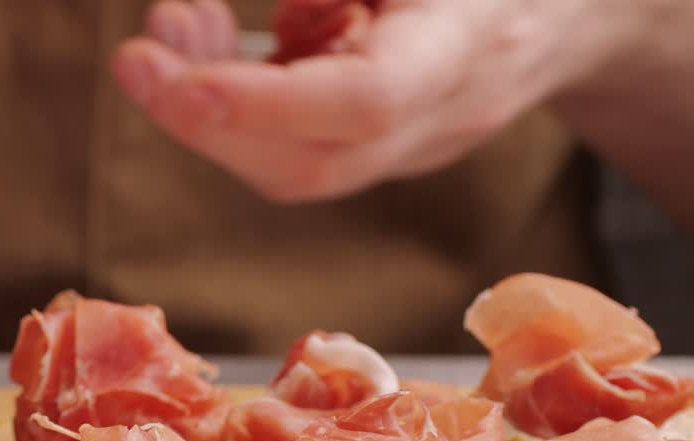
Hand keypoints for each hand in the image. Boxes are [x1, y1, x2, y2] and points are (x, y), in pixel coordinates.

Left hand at [113, 0, 651, 202]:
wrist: (561, 13)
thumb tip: (251, 12)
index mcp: (464, 50)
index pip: (366, 102)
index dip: (268, 103)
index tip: (183, 81)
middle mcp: (435, 120)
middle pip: (309, 163)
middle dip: (205, 121)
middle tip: (137, 57)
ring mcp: (404, 148)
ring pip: (290, 167)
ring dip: (205, 109)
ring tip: (165, 28)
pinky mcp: (372, 150)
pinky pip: (288, 148)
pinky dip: (230, 105)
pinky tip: (199, 44)